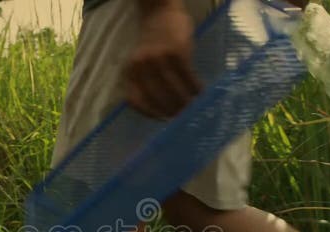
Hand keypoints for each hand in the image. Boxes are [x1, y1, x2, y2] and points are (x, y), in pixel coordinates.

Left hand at [124, 3, 201, 118]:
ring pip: (174, 90)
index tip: (163, 119)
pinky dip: (195, 88)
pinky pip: (188, 78)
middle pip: (157, 98)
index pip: (136, 101)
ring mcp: (159, 59)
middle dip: (172, 111)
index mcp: (129, 72)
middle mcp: (141, 67)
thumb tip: (163, 110)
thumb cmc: (152, 43)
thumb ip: (145, 82)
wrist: (160, 13)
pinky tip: (200, 92)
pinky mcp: (177, 53)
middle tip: (183, 117)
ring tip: (193, 108)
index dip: (150, 114)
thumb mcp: (140, 63)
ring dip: (185, 103)